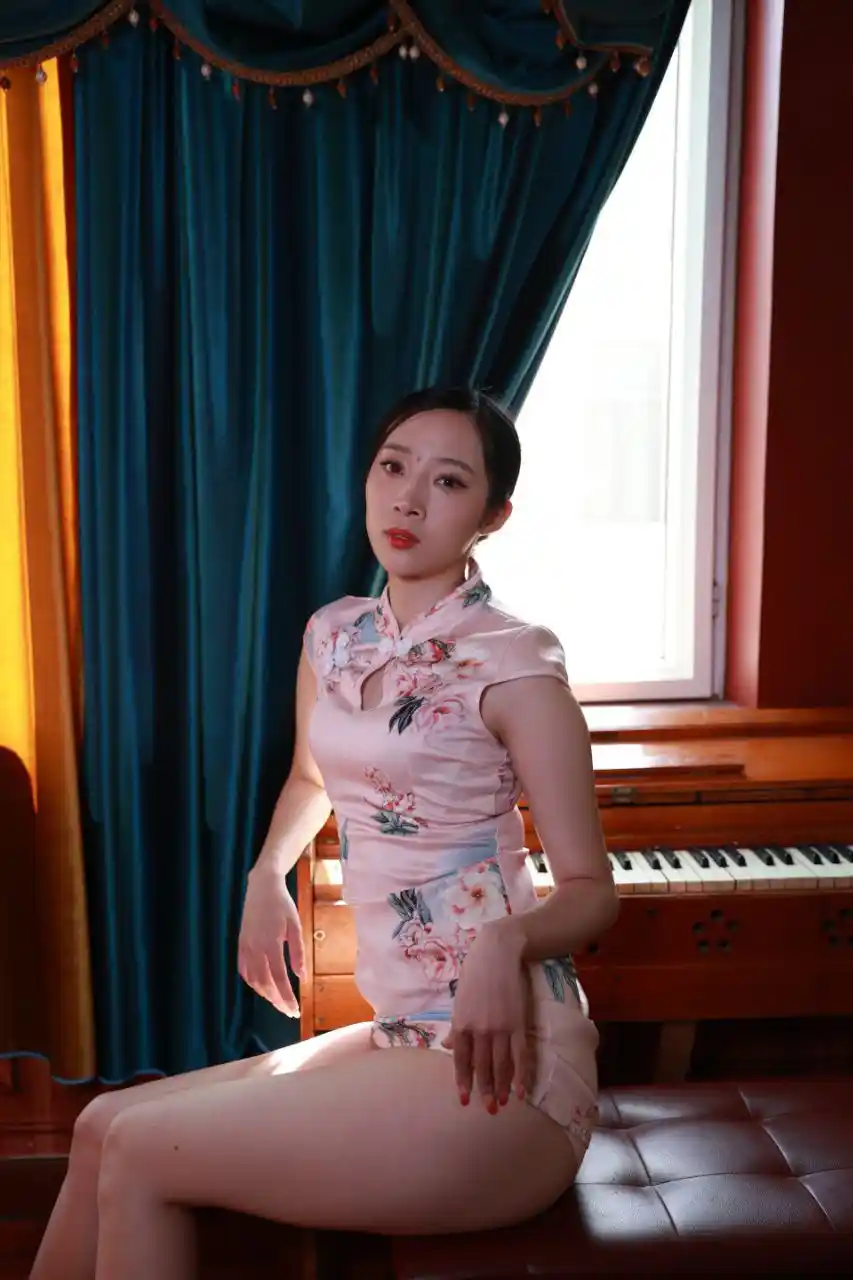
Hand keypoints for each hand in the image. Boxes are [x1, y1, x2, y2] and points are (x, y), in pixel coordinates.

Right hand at [237, 859, 304, 1016]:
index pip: (279, 979)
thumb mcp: (296, 925)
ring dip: (265, 994)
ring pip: (253, 980)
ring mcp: (245, 947)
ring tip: (278, 1001)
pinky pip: (244, 970)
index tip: (295, 1010)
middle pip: (265, 984)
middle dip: (277, 1001)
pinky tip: (262, 987)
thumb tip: (301, 976)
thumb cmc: (282, 905)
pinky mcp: (240, 945)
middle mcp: (255, 948)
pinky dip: (253, 982)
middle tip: (289, 1011)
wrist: (261, 887)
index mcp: (271, 944)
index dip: (286, 997)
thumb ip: (298, 952)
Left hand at [442, 920, 535, 1112]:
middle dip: (485, 1090)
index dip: (463, 1081)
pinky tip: (522, 1091)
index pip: (461, 1060)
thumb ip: (457, 1025)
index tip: (464, 1100)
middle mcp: (479, 1030)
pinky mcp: (519, 1024)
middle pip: (482, 1066)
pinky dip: (522, 1075)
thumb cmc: (475, 974)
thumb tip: (449, 1046)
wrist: (497, 954)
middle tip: (488, 1109)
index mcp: (461, 1023)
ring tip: (502, 1104)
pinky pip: (521, 1055)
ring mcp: (500, 1028)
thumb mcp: (460, 999)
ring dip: (502, 1087)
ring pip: (501, 1065)